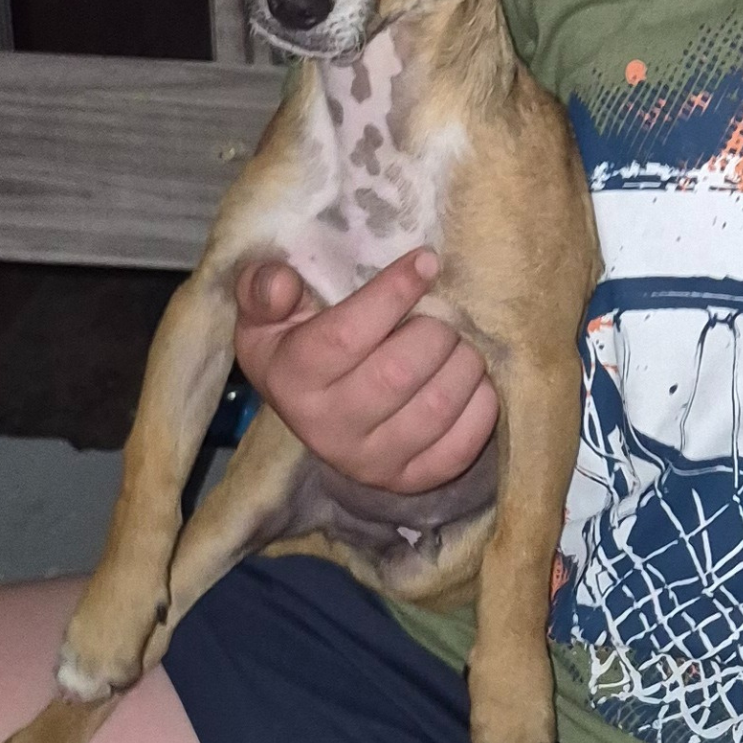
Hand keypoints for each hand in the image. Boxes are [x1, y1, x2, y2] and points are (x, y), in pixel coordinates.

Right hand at [231, 252, 497, 494]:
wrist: (313, 413)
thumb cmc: (297, 345)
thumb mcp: (267, 314)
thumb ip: (263, 288)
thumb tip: (280, 281)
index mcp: (292, 379)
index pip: (347, 335)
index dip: (394, 292)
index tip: (427, 261)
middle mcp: (326, 428)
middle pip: (398, 373)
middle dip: (435, 330)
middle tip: (443, 313)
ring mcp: (368, 462)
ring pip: (436, 407)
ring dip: (463, 363)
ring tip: (458, 343)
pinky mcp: (408, 481)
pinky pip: (461, 446)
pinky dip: (479, 405)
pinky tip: (470, 380)